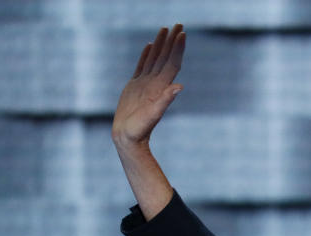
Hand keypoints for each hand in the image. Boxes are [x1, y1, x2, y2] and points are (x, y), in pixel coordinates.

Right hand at [112, 24, 185, 149]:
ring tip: (165, 29)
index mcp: (161, 87)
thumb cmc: (140, 129)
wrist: (128, 137)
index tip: (182, 33)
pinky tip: (149, 45)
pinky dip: (146, 54)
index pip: (172, 63)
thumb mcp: (153, 114)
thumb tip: (179, 87)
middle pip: (166, 57)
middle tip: (178, 24)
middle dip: (172, 40)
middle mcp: (156, 83)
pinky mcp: (135, 86)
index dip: (177, 48)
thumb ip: (165, 101)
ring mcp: (146, 83)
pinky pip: (142, 65)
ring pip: (154, 58)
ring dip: (161, 44)